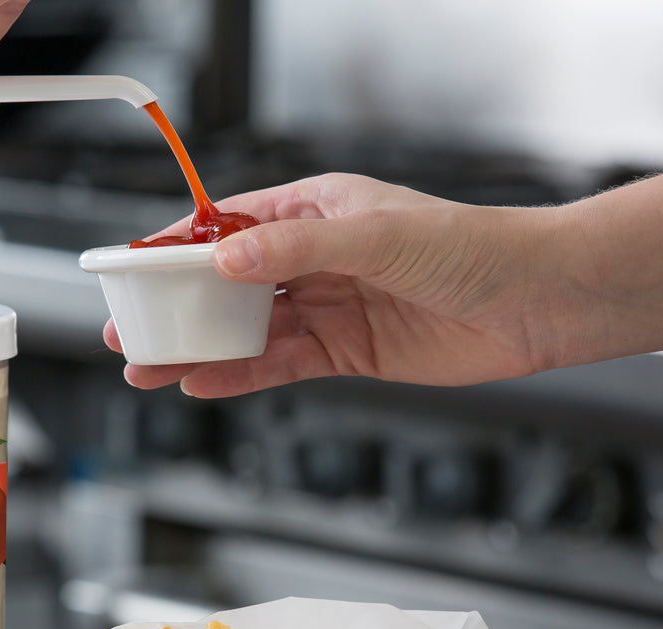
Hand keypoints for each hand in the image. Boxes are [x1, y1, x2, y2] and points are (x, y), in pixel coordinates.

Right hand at [105, 171, 661, 397]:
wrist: (534, 302)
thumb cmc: (468, 247)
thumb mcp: (374, 234)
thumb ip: (295, 246)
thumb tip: (225, 258)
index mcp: (314, 209)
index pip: (227, 226)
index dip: (176, 248)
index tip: (133, 268)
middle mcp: (313, 257)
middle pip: (225, 285)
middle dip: (174, 308)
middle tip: (129, 332)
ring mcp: (327, 306)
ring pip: (245, 330)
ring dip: (197, 349)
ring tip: (149, 368)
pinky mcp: (344, 351)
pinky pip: (279, 364)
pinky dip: (239, 375)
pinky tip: (202, 384)